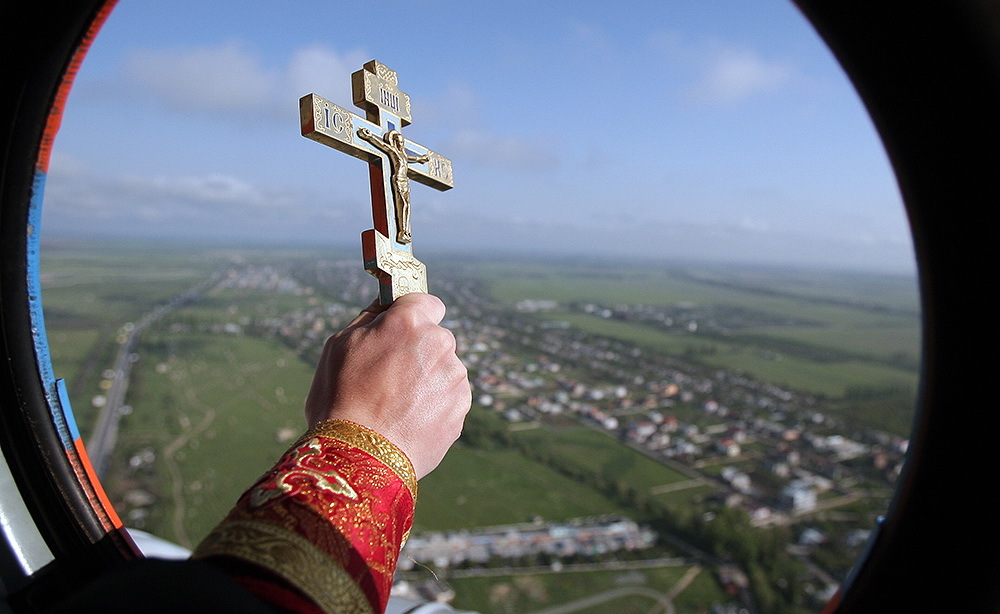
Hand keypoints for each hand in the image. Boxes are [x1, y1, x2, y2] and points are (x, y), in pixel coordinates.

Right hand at [304, 293, 470, 478]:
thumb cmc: (341, 398)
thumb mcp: (340, 344)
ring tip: (395, 404)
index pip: (425, 301)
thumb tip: (387, 304)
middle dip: (417, 350)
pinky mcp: (461, 408)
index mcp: (410, 321)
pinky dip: (433, 404)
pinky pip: (448, 397)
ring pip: (443, 369)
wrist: (360, 456)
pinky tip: (407, 420)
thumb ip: (371, 317)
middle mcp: (440, 343)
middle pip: (434, 337)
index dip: (411, 315)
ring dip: (427, 379)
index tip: (399, 329)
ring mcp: (454, 377)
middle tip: (388, 375)